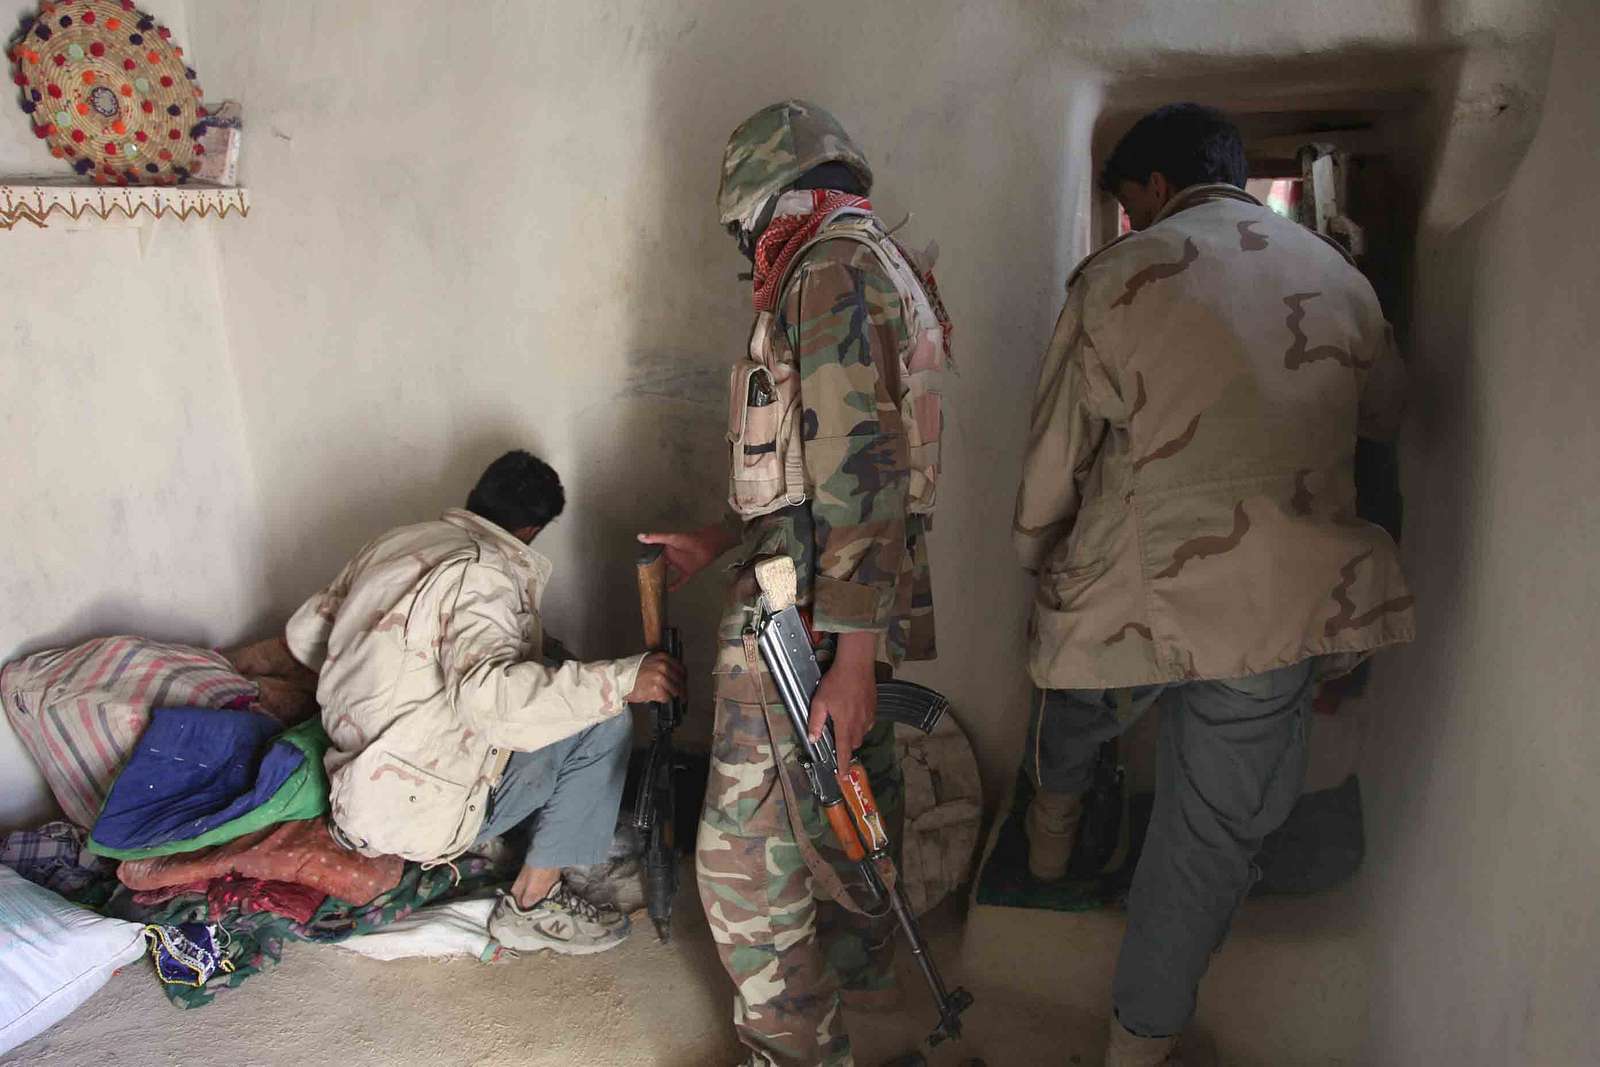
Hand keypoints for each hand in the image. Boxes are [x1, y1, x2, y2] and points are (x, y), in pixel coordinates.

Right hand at [626, 652, 686, 703]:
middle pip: (680, 681)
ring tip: (669, 698)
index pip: (681, 669)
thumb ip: (661, 665)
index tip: (684, 684)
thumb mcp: (648, 661)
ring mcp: (661, 677)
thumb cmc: (630, 673)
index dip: (683, 678)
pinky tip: (660, 699)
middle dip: (682, 689)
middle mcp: (663, 666)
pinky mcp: (657, 689)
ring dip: (673, 696)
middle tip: (682, 696)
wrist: (618, 680)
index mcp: (662, 657)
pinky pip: (667, 697)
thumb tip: (673, 675)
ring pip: (675, 690)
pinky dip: (665, 700)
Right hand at [637, 525, 737, 591]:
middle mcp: (672, 557)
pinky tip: (668, 590)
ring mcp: (679, 565)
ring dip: (662, 577)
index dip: (647, 558)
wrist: (707, 546)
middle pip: (660, 564)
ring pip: (668, 572)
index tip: (637, 564)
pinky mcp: (687, 572)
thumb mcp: (670, 539)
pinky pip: (679, 580)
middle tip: (642, 576)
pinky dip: (674, 585)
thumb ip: (656, 538)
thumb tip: (640, 536)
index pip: (654, 554)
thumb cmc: (689, 540)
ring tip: (652, 584)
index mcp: (667, 549)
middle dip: (653, 569)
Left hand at [807, 631, 877, 756]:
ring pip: (861, 734)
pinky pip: (867, 724)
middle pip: (853, 744)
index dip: (843, 766)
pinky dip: (860, 725)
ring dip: (852, 735)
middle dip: (846, 746)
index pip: (844, 751)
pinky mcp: (874, 709)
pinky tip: (853, 713)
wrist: (856, 665)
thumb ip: (815, 722)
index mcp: (844, 725)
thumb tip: (813, 739)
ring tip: (843, 722)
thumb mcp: (819, 701)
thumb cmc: (836, 682)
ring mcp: (869, 716)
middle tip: (836, 739)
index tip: (843, 777)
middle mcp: (859, 724)